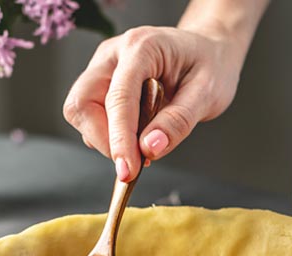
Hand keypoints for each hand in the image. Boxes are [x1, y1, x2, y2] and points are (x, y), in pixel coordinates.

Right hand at [63, 25, 242, 181]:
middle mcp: (114, 54)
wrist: (208, 51)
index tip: (127, 171)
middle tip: (134, 161)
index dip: (119, 139)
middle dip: (103, 140)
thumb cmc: (210, 65)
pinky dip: (109, 135)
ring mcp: (103, 67)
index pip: (118, 98)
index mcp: (142, 47)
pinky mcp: (101, 82)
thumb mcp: (208, 93)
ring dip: (106, 138)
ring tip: (142, 143)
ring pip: (81, 112)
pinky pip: (90, 116)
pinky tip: (136, 134)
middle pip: (82, 103)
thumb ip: (178, 121)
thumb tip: (149, 148)